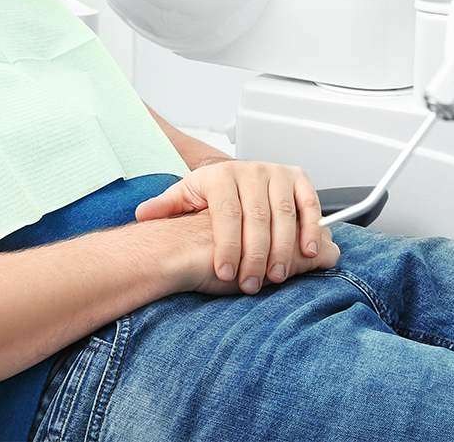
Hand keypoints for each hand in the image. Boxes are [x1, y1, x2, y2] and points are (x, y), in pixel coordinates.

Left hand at [135, 160, 335, 294]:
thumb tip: (142, 214)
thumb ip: (166, 206)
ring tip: (277, 276)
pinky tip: (307, 253)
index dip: (226, 246)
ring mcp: (276, 173)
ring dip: (283, 248)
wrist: (235, 176)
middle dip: (255, 255)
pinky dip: (311, 228)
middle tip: (252, 283)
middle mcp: (250, 171)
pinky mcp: (298, 179)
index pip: (226, 214)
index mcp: (221, 175)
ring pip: (284, 213)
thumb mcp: (186, 196)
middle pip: (256, 217)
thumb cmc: (212, 193)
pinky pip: (309, 204)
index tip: (224, 273)